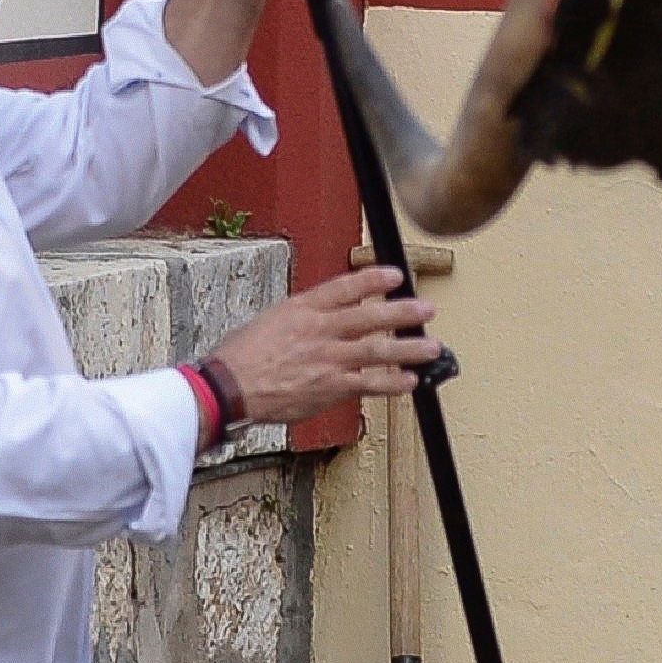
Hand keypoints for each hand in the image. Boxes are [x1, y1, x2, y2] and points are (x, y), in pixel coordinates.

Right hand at [207, 265, 439, 421]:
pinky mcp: (330, 387)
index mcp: (302, 309)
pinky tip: (410, 381)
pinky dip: (392, 383)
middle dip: (402, 312)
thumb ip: (302, 319)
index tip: (395, 275)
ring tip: (432, 347)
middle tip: (426, 309)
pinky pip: (369, 384)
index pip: (344, 287)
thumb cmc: (241, 357)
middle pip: (369, 317)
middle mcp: (319, 331)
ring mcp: (328, 360)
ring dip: (409, 349)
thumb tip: (323, 321)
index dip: (373, 279)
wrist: (229, 387)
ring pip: (377, 351)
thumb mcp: (270, 321)